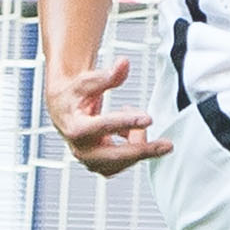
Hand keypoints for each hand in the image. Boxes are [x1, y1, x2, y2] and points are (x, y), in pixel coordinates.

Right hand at [46, 56, 171, 177]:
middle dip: (143, 150)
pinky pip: (123, 163)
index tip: (148, 118)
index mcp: (75, 127)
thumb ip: (107, 76)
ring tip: (140, 121)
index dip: (127, 122)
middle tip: (167, 145)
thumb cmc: (74, 95)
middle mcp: (81, 149)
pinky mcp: (99, 165)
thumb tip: (124, 64)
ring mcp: (90, 160)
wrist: (62, 110)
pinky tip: (133, 131)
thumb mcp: (86, 82)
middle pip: (115, 155)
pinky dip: (133, 148)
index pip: (103, 126)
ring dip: (138, 144)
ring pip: (122, 162)